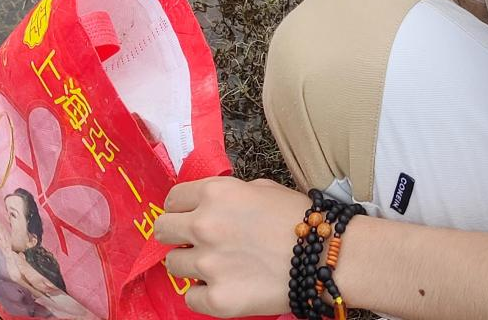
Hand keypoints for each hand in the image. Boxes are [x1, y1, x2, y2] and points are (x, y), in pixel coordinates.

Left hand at [156, 177, 307, 317]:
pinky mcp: (217, 298)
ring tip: (217, 266)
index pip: (172, 199)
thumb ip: (227, 195)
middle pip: (162, 230)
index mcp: (215, 193)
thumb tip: (207, 205)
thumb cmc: (298, 219)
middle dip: (175, 236)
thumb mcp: (261, 188)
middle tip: (193, 243)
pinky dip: (204, 295)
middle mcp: (204, 224)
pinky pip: (190, 298)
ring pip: (173, 266)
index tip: (187, 217)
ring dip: (191, 266)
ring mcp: (208, 263)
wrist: (326, 256)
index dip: (180, 209)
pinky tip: (225, 287)